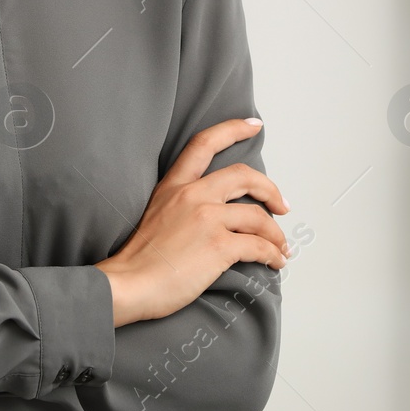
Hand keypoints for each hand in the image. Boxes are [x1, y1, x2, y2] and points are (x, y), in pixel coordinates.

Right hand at [94, 118, 289, 327]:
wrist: (127, 286)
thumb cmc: (139, 260)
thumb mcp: (155, 214)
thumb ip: (182, 205)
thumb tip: (215, 214)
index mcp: (174, 185)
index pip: (205, 143)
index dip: (233, 129)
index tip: (254, 125)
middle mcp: (193, 195)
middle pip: (245, 176)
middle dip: (270, 190)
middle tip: (282, 205)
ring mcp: (207, 219)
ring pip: (258, 217)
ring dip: (276, 234)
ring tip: (281, 247)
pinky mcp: (218, 246)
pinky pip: (259, 246)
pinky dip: (273, 254)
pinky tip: (275, 261)